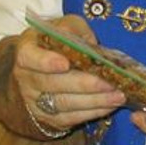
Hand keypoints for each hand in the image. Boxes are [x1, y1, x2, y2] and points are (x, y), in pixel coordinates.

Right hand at [14, 15, 125, 129]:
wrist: (43, 67)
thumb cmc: (58, 41)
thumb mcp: (65, 26)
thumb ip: (76, 30)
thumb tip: (91, 44)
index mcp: (27, 50)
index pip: (29, 58)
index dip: (45, 62)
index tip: (65, 64)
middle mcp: (27, 78)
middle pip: (54, 84)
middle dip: (85, 85)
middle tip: (110, 83)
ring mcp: (36, 101)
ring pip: (65, 104)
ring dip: (94, 101)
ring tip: (118, 96)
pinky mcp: (49, 118)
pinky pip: (72, 118)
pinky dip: (94, 112)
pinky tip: (112, 105)